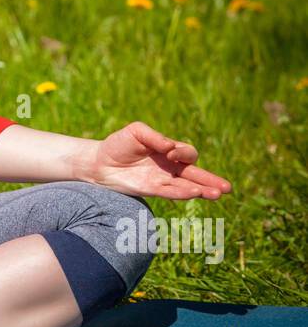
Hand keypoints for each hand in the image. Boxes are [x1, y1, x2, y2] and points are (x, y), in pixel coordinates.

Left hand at [85, 121, 231, 200]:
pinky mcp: (152, 190)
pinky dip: (183, 193)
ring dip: (202, 190)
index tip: (169, 152)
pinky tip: (195, 194)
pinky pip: (171, 192)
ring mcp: (162, 180)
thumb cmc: (119, 144)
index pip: (188, 153)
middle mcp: (170, 167)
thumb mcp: (136, 132)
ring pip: (187, 186)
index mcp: (169, 151)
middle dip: (211, 180)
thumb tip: (170, 147)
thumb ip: (154, 137)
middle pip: (196, 174)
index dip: (183, 153)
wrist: (100, 162)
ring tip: (217, 194)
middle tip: (228, 188)